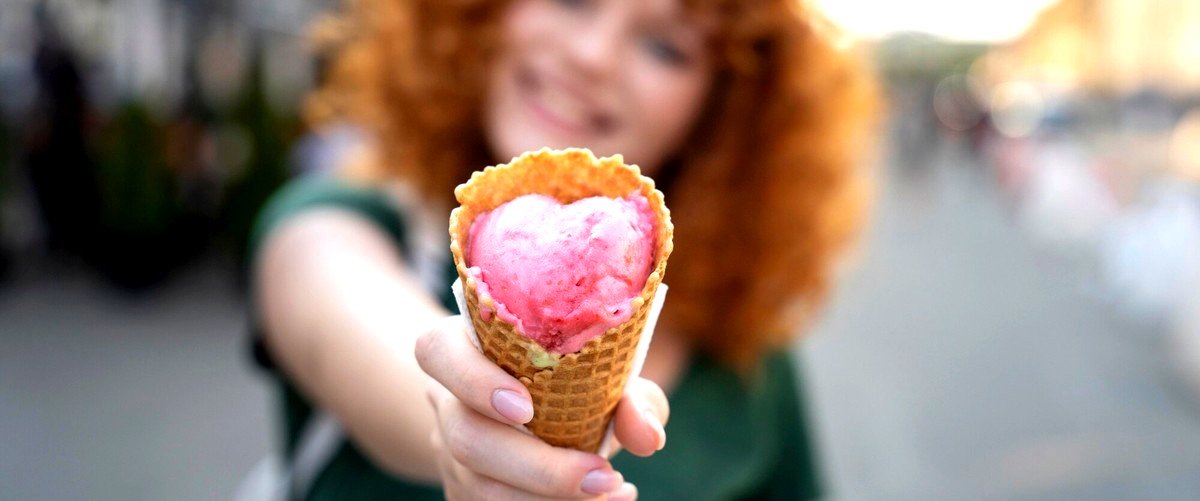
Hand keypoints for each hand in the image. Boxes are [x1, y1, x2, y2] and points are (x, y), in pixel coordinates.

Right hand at [416, 316, 668, 499]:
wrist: (538, 420)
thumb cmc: (575, 382)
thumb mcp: (608, 375)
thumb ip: (633, 396)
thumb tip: (645, 436)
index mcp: (467, 347)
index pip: (437, 351)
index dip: (472, 379)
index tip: (525, 408)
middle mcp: (448, 400)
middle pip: (466, 436)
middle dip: (537, 466)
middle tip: (600, 474)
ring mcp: (448, 452)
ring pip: (478, 485)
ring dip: (548, 497)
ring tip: (610, 491)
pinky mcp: (462, 491)